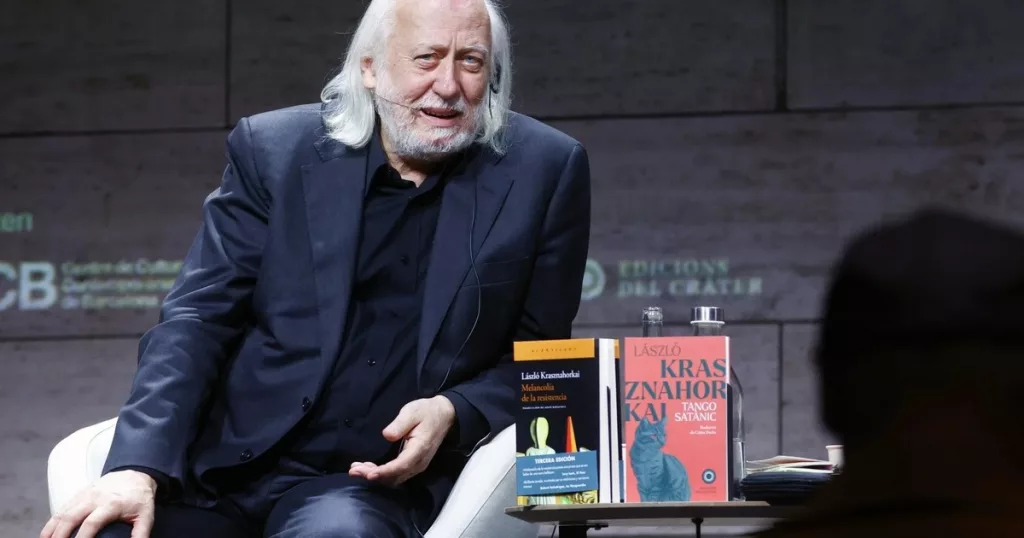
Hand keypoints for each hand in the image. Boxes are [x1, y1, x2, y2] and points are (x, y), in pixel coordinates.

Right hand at [40, 470, 156, 537]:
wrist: (135, 474)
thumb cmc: (140, 497)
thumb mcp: (146, 516)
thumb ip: (140, 534)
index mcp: (111, 504)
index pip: (91, 523)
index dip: (82, 537)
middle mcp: (94, 498)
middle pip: (70, 517)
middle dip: (59, 535)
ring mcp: (84, 495)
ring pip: (62, 512)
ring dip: (50, 530)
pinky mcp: (79, 494)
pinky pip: (61, 508)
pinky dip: (51, 522)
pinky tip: (46, 534)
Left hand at [349, 396, 455, 485]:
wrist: (445, 416)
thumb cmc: (426, 412)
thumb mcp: (412, 412)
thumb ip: (400, 423)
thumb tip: (387, 435)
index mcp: (419, 449)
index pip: (401, 466)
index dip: (384, 472)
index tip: (368, 473)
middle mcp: (419, 462)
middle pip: (395, 476)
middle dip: (373, 475)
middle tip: (353, 471)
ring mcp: (417, 465)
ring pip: (394, 478)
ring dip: (375, 476)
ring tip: (356, 470)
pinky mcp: (413, 465)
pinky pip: (396, 475)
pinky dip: (381, 474)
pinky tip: (368, 469)